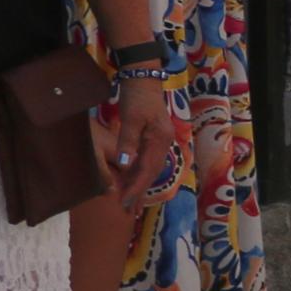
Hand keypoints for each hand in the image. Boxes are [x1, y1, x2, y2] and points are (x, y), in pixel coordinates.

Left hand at [96, 74, 178, 204]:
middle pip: (152, 173)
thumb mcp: (131, 119)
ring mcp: (161, 141)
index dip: (136, 188)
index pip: (148, 170)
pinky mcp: (154, 139)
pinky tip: (133, 180)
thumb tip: (126, 166)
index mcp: (160, 141)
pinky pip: (148, 161)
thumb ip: (128, 142)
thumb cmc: (136, 98)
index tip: (126, 202)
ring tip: (131, 200)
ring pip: (151, 169)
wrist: (143, 80)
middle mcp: (164, 144)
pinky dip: (140, 174)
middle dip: (140, 192)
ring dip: (141, 185)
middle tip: (129, 210)